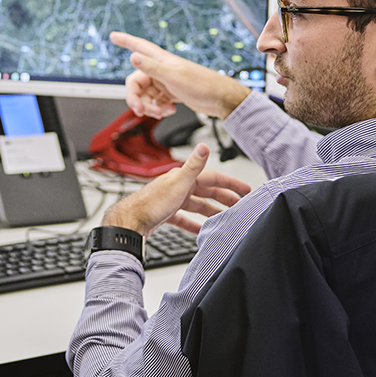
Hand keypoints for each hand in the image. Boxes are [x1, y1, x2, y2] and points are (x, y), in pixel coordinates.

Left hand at [103, 144, 251, 236]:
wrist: (130, 221)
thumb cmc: (151, 203)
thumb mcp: (178, 183)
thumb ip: (193, 166)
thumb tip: (204, 146)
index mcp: (183, 177)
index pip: (213, 177)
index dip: (230, 183)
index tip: (245, 189)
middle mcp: (178, 186)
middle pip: (207, 191)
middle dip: (224, 198)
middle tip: (239, 205)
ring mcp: (171, 200)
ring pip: (197, 204)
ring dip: (211, 210)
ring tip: (224, 218)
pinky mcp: (165, 214)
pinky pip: (184, 218)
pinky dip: (193, 223)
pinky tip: (199, 230)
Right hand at [110, 32, 251, 120]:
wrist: (221, 100)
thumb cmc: (202, 85)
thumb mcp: (174, 77)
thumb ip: (152, 67)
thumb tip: (133, 57)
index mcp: (161, 60)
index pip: (138, 46)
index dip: (125, 40)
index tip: (112, 36)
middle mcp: (161, 69)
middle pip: (136, 82)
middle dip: (136, 98)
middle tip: (140, 111)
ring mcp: (166, 82)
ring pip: (145, 94)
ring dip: (149, 106)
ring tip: (161, 112)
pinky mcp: (171, 93)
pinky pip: (155, 101)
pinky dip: (158, 108)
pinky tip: (169, 111)